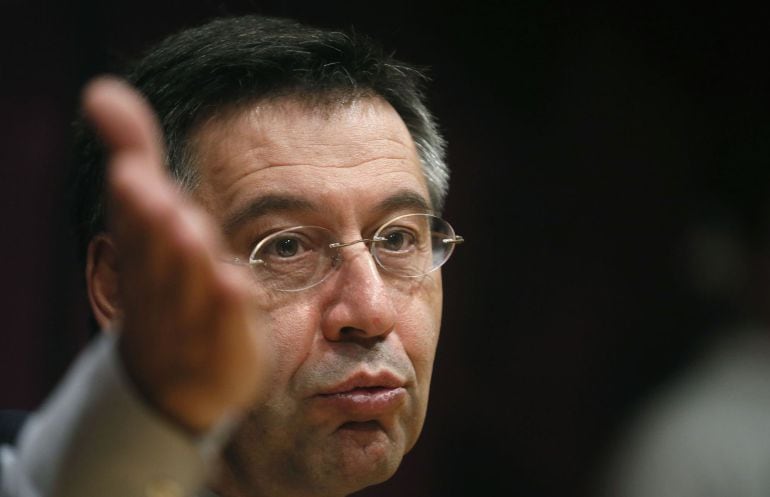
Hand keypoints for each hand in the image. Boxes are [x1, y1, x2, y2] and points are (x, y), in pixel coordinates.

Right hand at [82, 77, 269, 432]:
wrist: (178, 377)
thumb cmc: (166, 282)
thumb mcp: (149, 217)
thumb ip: (134, 153)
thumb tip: (101, 89)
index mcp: (142, 255)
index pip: (134, 227)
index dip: (131, 202)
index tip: (131, 171)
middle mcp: (161, 289)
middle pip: (156, 257)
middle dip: (153, 224)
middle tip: (150, 190)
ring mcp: (192, 324)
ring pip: (188, 291)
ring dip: (186, 261)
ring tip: (188, 228)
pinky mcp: (226, 349)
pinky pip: (226, 332)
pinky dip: (228, 311)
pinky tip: (235, 284)